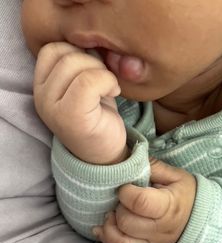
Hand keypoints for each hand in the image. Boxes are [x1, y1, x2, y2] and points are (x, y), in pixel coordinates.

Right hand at [34, 42, 126, 163]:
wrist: (105, 154)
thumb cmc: (97, 117)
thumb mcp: (82, 85)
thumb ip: (79, 64)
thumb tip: (91, 42)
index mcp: (42, 86)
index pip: (52, 49)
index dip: (78, 52)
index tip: (93, 71)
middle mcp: (41, 97)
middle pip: (66, 55)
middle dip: (93, 62)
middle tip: (105, 83)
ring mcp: (53, 108)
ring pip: (77, 65)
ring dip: (102, 73)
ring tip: (109, 89)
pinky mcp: (71, 117)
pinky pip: (89, 81)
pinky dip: (108, 82)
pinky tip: (113, 93)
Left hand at [93, 159, 195, 242]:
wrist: (200, 218)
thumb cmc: (185, 193)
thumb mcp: (175, 175)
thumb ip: (151, 167)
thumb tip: (128, 157)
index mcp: (169, 206)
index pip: (139, 203)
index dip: (125, 192)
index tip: (125, 186)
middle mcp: (160, 228)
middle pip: (126, 222)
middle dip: (118, 207)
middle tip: (121, 199)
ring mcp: (152, 242)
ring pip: (120, 239)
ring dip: (109, 224)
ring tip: (111, 212)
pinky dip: (107, 238)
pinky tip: (102, 226)